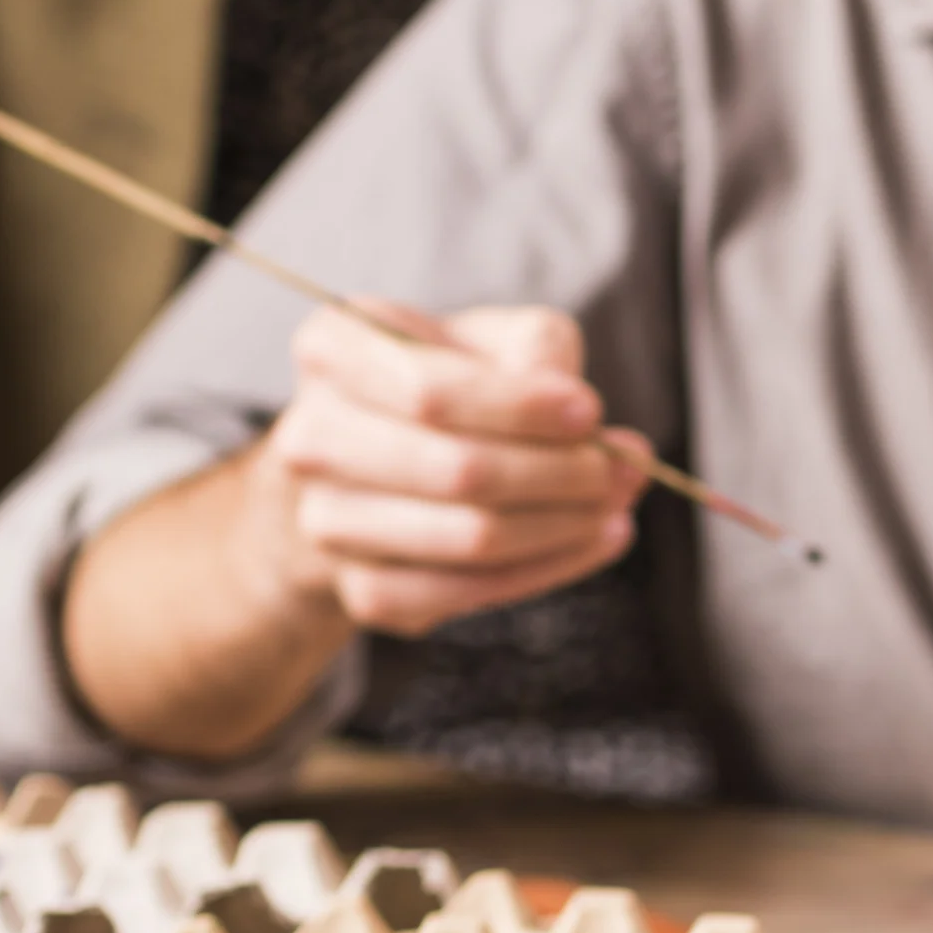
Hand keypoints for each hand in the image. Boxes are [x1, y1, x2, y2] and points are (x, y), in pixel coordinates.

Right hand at [235, 303, 646, 638]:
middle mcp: (310, 437)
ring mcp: (327, 522)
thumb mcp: (491, 338)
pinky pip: (467, 594)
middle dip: (561, 474)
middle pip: (459, 471)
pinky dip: (546, 570)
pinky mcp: (361, 591)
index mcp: (333, 350)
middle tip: (622, 468)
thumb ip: (538, 350)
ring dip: (565, 526)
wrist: (376, 471)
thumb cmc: (450, 388)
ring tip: (616, 504)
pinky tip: (590, 541)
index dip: (521, 407)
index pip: (430, 391)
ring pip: (471, 539)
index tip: (590, 411)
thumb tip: (585, 420)